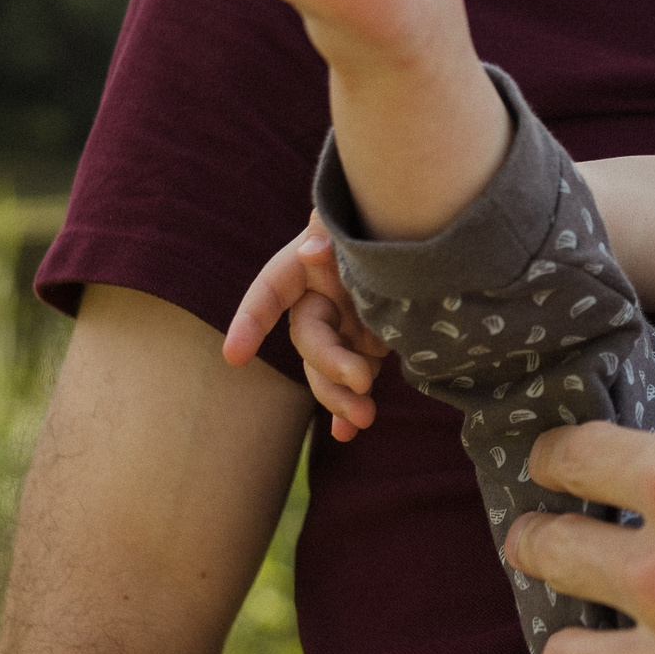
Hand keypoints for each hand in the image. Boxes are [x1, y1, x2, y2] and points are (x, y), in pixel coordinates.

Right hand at [222, 214, 389, 437]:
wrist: (419, 231)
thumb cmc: (382, 219)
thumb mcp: (356, 220)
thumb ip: (330, 231)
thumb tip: (312, 251)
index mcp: (304, 266)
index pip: (270, 292)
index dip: (251, 322)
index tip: (235, 356)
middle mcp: (317, 300)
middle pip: (309, 340)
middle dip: (330, 365)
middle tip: (362, 381)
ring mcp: (341, 327)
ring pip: (329, 369)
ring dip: (341, 396)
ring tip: (366, 418)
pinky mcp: (364, 347)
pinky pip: (354, 381)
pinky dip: (350, 407)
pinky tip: (347, 434)